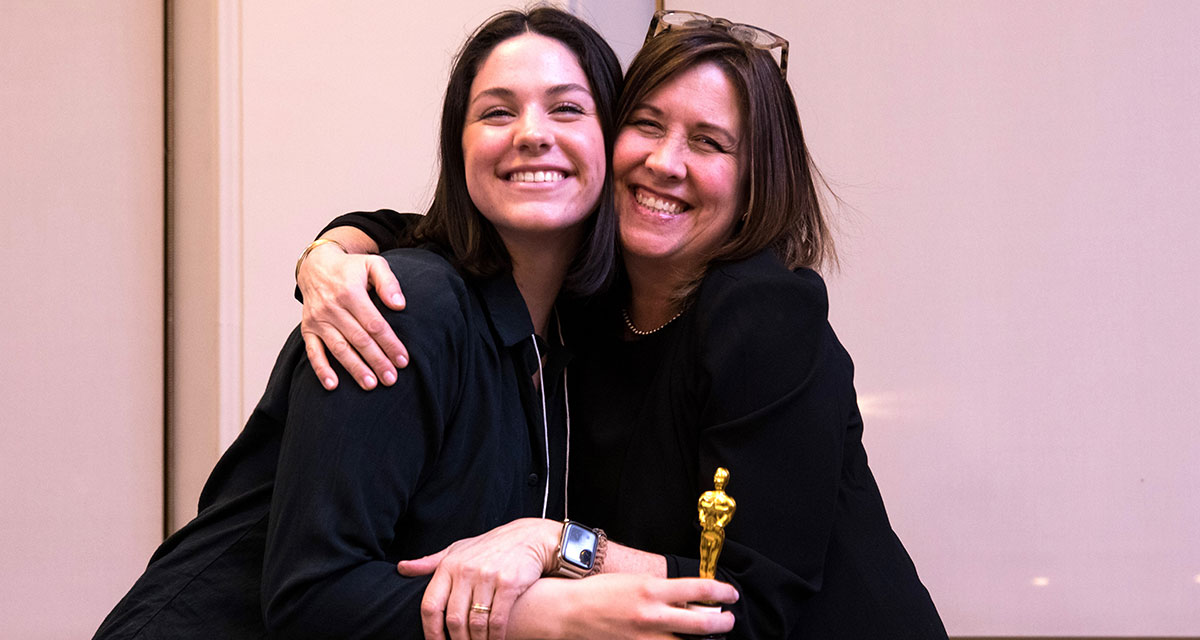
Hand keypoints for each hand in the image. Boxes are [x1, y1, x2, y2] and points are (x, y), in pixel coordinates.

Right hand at [297, 242, 408, 389]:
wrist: (316, 266)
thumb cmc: (350, 268)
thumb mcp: (373, 264)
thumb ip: (388, 282)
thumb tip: (399, 305)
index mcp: (350, 292)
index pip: (374, 324)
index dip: (389, 343)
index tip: (403, 360)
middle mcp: (332, 307)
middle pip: (359, 339)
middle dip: (377, 361)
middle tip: (391, 379)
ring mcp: (318, 320)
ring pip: (339, 348)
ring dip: (355, 368)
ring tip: (371, 384)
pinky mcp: (307, 328)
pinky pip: (313, 351)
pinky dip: (321, 369)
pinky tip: (333, 385)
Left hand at [396, 518, 560, 639]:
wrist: (528, 537)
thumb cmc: (489, 547)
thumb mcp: (457, 550)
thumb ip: (430, 563)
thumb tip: (402, 568)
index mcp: (449, 566)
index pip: (430, 606)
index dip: (430, 632)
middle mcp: (466, 571)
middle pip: (453, 620)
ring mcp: (488, 577)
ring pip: (475, 623)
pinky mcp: (509, 584)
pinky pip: (497, 620)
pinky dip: (495, 637)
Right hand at [517, 573, 738, 639]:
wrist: (567, 613)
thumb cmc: (598, 593)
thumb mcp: (634, 582)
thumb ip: (662, 591)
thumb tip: (690, 600)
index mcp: (652, 589)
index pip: (700, 590)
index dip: (722, 593)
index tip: (730, 595)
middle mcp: (652, 615)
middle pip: (703, 623)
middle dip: (723, 622)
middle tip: (728, 620)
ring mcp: (645, 638)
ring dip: (706, 639)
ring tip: (711, 635)